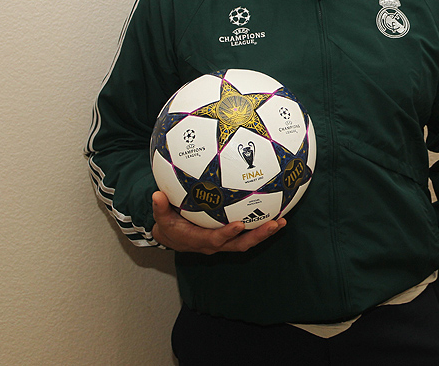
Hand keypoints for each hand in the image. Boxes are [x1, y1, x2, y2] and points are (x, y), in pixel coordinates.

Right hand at [151, 191, 285, 253]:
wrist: (173, 237)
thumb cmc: (169, 226)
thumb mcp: (161, 218)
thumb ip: (160, 208)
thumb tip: (156, 195)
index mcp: (200, 240)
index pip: (216, 239)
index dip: (227, 234)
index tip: (238, 224)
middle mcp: (217, 244)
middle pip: (241, 244)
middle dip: (258, 235)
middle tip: (275, 224)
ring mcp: (226, 241)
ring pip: (248, 240)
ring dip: (265, 232)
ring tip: (282, 221)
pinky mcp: (232, 236)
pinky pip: (248, 232)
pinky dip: (262, 226)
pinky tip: (276, 213)